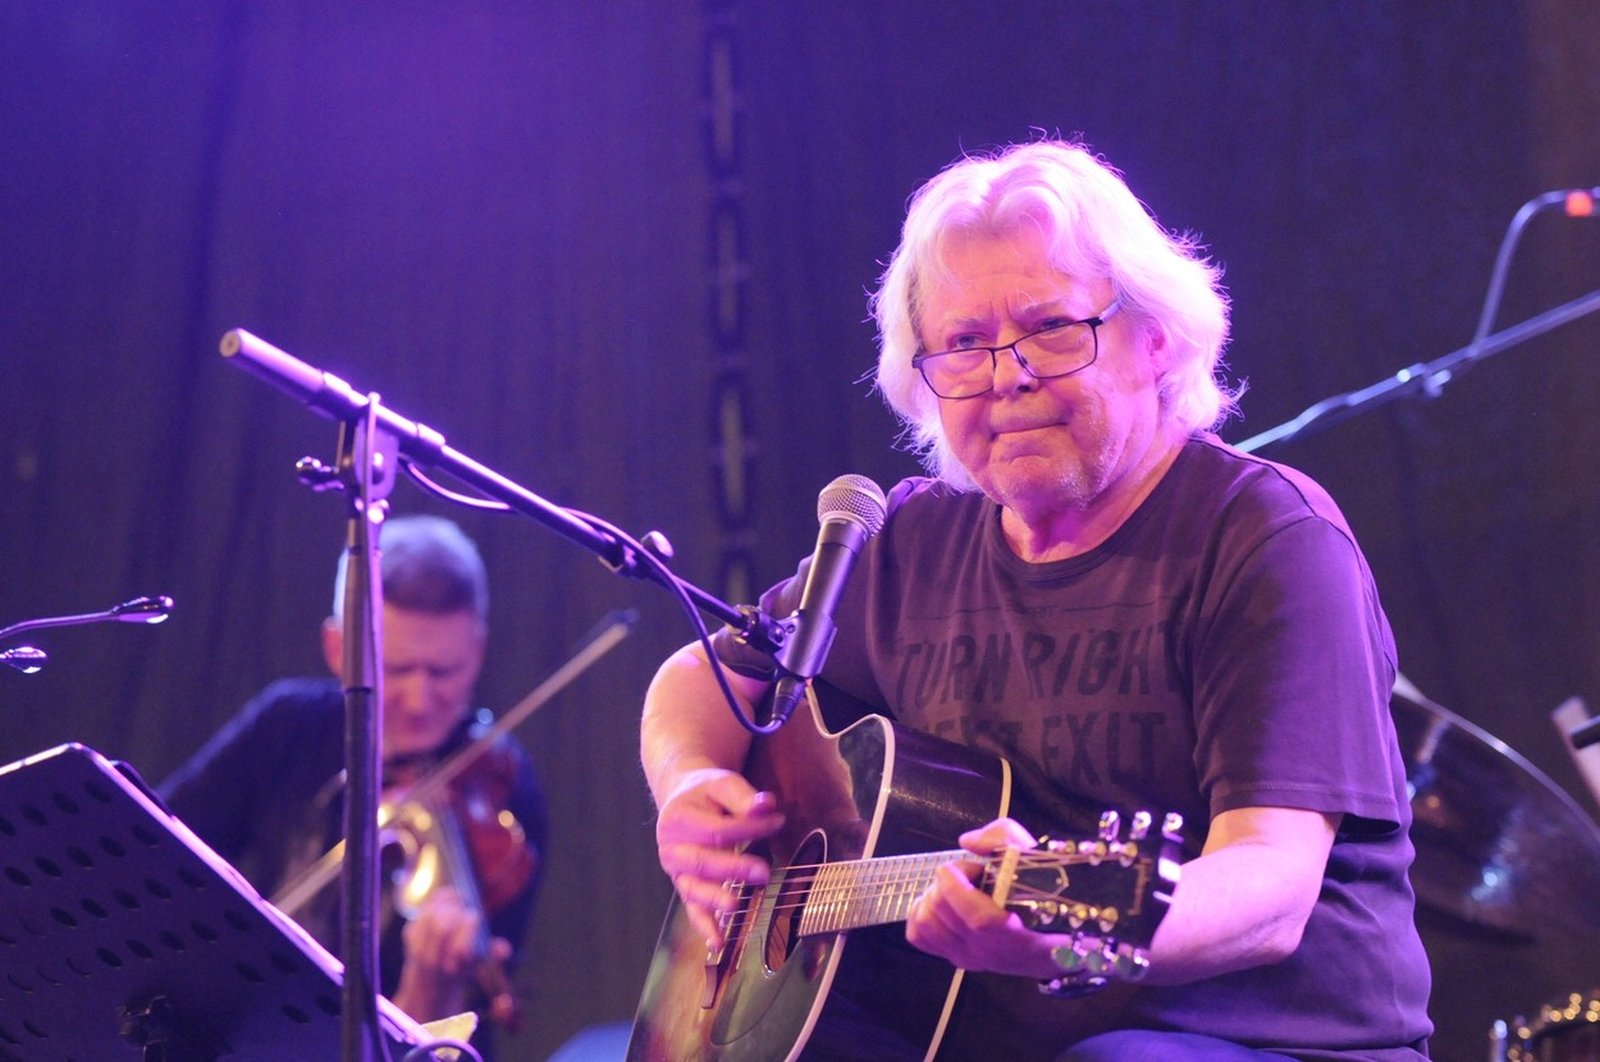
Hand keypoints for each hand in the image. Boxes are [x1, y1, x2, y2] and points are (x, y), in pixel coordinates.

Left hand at [392, 886, 507, 1021]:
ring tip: (458, 900)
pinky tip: (447, 900)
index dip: (469, 925)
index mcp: (454, 968)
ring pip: (430, 916)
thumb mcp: (479, 965)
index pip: (461, 944)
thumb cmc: (461, 968)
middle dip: (457, 912)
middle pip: (442, 927)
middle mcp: (433, 960)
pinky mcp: (410, 934)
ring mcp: (418, 947)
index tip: (474, 917)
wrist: (430, 981)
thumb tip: (504, 950)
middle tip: (465, 905)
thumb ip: (493, 955)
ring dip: (446, 904)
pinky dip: (436, 901)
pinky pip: (423, 911)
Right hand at [655, 767, 784, 949]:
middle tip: (764, 872)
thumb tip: (767, 805)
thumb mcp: (722, 784)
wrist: (682, 798)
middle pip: (702, 862)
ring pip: (693, 889)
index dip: (749, 827)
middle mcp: (671, 848)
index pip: (717, 830)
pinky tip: (718, 943)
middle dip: (734, 869)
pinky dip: (704, 927)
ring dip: (715, 900)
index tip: (778, 821)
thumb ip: (743, 797)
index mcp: (677, 819)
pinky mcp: (685, 886)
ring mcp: (676, 871)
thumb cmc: (706, 793)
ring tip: (735, 907)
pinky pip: (692, 909)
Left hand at [905, 818, 1057, 977]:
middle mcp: (990, 952)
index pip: (979, 919)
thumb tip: (968, 842)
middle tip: (972, 873)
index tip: (972, 864)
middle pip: (943, 912)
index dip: (961, 886)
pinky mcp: (954, 957)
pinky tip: (943, 901)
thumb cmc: (1048, 897)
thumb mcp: (1037, 857)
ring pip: (925, 922)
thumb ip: (1005, 838)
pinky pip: (919, 935)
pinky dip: (922, 912)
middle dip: (949, 879)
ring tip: (956, 887)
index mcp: (1020, 933)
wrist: (1053, 940)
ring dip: (933, 895)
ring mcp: (970, 958)